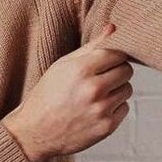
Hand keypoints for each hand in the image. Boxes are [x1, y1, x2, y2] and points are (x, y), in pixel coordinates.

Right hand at [2, 23, 132, 161]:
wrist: (34, 133)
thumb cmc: (46, 96)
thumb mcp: (62, 66)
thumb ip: (90, 47)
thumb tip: (113, 28)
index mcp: (81, 69)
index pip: (118, 53)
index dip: (113, 57)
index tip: (105, 62)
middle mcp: (93, 89)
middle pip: (127, 71)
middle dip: (117, 72)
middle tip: (101, 79)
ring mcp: (101, 110)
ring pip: (127, 90)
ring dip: (117, 90)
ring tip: (96, 95)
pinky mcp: (106, 127)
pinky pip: (124, 109)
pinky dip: (114, 108)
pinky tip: (96, 110)